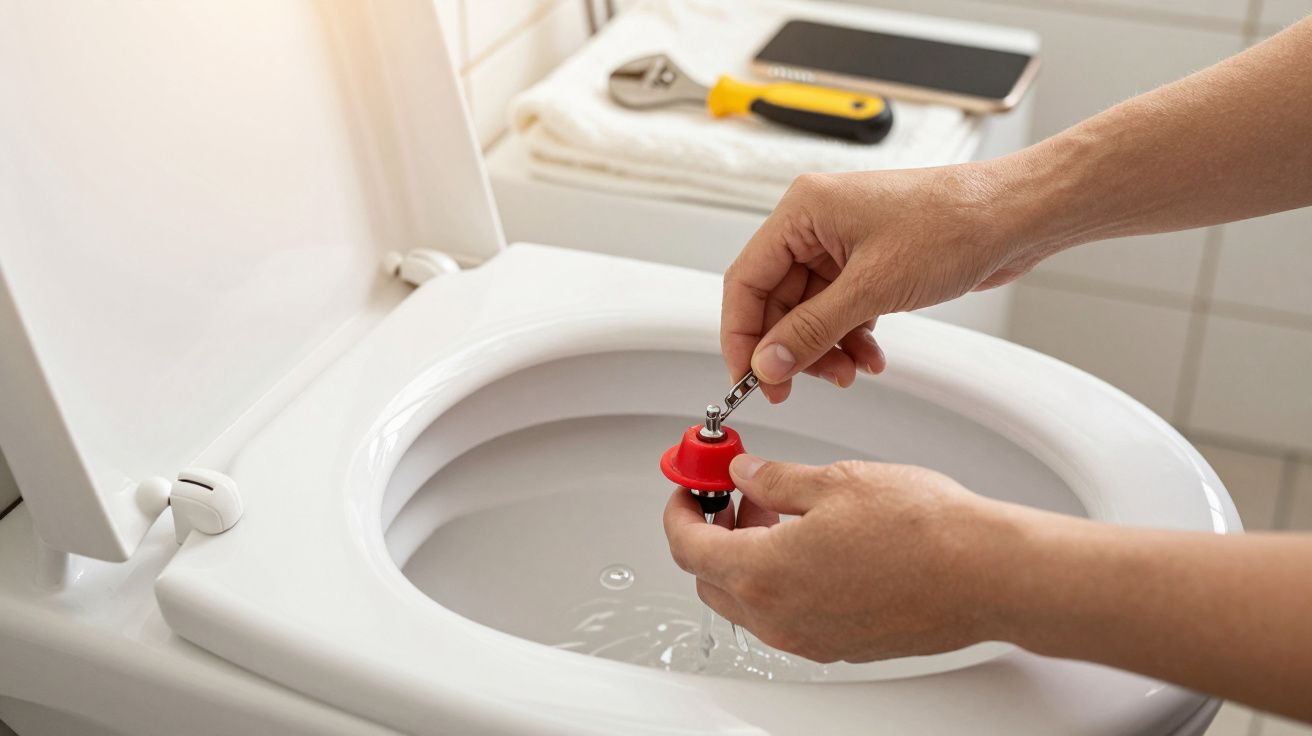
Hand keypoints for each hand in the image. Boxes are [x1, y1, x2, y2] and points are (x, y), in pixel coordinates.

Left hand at [663, 454, 1021, 662]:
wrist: (985, 574)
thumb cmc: (923, 530)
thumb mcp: (833, 481)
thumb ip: (775, 479)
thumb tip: (745, 474)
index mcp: (764, 573)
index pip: (687, 547)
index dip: (680, 511)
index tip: (689, 488)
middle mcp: (779, 618)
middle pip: (710, 579)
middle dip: (713, 532)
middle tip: (736, 494)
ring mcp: (809, 639)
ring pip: (748, 601)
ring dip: (747, 557)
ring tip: (781, 512)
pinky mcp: (839, 646)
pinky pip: (786, 616)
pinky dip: (780, 580)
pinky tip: (812, 544)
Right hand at [722, 165, 1049, 401]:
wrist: (1015, 216)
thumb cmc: (955, 222)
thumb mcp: (872, 288)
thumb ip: (811, 330)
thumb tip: (768, 363)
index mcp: (803, 210)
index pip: (747, 279)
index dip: (741, 334)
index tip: (745, 376)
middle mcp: (818, 224)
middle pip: (776, 300)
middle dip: (790, 348)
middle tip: (792, 388)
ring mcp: (844, 244)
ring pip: (809, 311)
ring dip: (823, 348)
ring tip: (847, 372)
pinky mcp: (870, 263)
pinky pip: (840, 311)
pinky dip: (849, 339)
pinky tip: (870, 357)